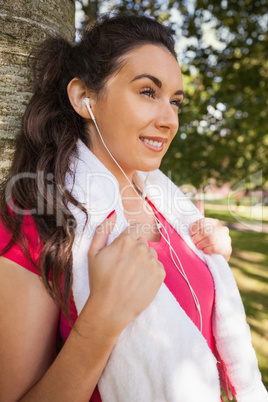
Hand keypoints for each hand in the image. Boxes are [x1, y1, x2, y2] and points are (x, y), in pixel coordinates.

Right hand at [87, 212, 165, 334]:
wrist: (110, 309)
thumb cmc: (99, 281)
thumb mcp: (93, 253)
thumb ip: (102, 230)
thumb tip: (113, 214)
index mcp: (126, 240)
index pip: (137, 228)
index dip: (131, 237)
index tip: (127, 248)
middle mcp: (142, 248)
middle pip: (143, 242)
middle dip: (135, 251)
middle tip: (124, 266)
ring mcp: (152, 261)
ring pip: (151, 254)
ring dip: (144, 261)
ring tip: (131, 276)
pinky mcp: (160, 274)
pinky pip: (157, 267)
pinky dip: (150, 272)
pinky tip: (139, 282)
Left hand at [189, 201, 231, 261]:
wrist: (215, 257)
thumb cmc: (206, 241)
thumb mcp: (202, 228)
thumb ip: (200, 216)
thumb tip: (199, 200)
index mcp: (215, 222)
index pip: (203, 222)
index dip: (194, 228)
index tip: (191, 234)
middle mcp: (222, 229)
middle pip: (206, 231)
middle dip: (197, 237)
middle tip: (194, 242)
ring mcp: (226, 239)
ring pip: (210, 239)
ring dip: (201, 244)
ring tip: (199, 247)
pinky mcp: (227, 249)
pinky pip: (215, 248)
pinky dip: (207, 250)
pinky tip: (205, 251)